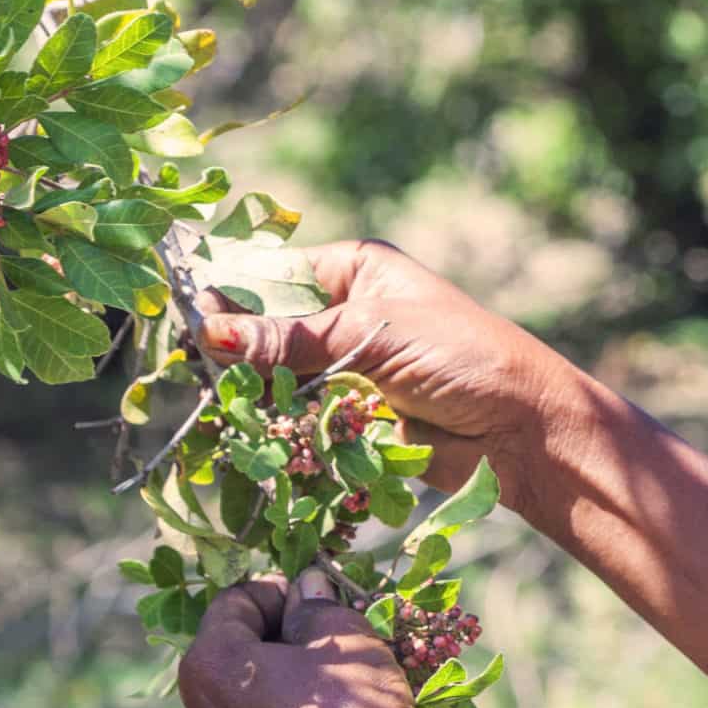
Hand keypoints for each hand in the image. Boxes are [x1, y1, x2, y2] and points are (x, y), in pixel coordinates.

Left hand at [179, 568, 424, 707]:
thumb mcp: (346, 636)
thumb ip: (316, 607)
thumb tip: (305, 589)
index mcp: (211, 665)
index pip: (234, 604)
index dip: (278, 593)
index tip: (315, 597)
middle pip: (229, 664)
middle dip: (273, 648)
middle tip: (326, 647)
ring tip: (317, 706)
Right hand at [196, 239, 585, 515]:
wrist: (521, 432)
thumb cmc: (464, 358)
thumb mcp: (374, 335)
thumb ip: (293, 340)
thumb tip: (209, 332)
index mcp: (353, 271)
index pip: (269, 275)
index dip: (227, 297)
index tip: (186, 321)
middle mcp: (343, 315)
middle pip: (263, 330)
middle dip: (232, 352)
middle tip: (192, 371)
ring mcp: (343, 370)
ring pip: (272, 380)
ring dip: (250, 396)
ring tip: (218, 407)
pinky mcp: (346, 420)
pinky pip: (293, 421)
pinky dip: (273, 430)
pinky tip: (246, 436)